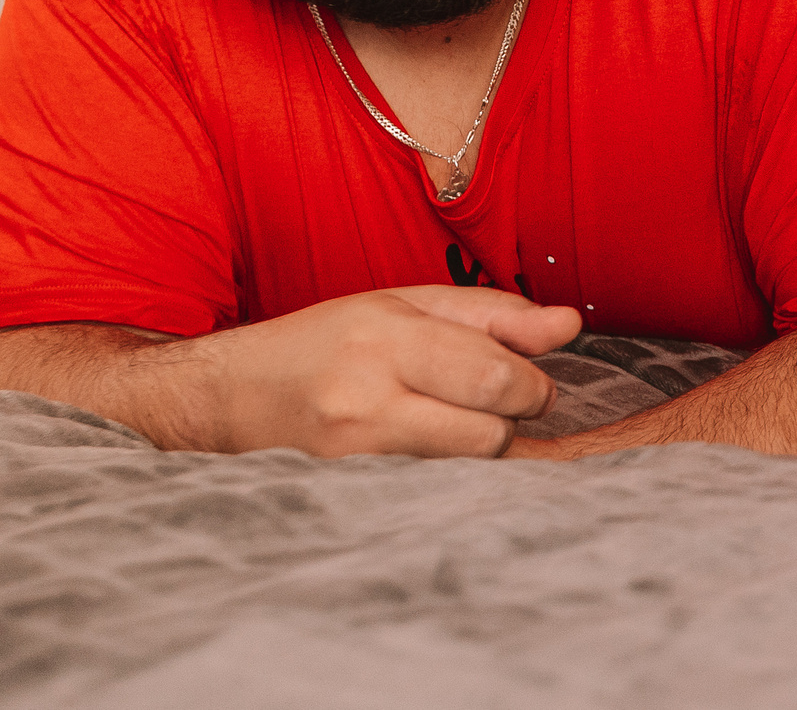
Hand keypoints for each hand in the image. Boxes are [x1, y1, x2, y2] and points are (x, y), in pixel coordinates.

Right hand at [195, 286, 580, 457]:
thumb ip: (493, 314)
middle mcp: (366, 397)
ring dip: (480, 445)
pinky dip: (447, 472)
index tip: (530, 382)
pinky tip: (425, 449)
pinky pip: (432, 489)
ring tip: (451, 421)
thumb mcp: (404, 304)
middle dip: (514, 418)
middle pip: (491, 431)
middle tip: (501, 404)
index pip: (496, 376)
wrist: (228, 396)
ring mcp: (352, 455)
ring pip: (466, 466)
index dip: (532, 385)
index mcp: (384, 335)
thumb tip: (569, 325)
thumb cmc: (325, 341)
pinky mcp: (345, 492)